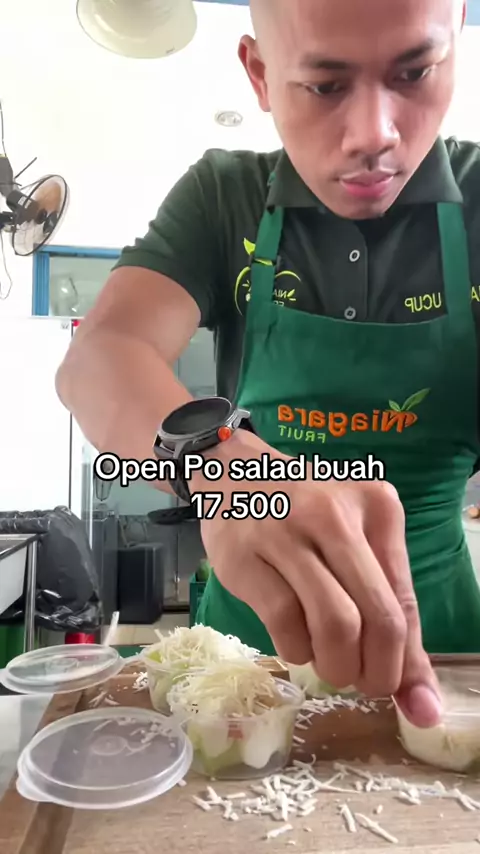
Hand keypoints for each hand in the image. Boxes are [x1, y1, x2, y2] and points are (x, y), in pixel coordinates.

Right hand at [192, 430, 441, 728]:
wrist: (233, 473)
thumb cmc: (305, 514)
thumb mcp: (354, 541)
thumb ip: (386, 607)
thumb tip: (419, 699)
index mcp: (377, 508)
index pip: (404, 600)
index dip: (410, 661)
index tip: (414, 703)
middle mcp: (336, 514)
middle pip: (377, 617)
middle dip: (378, 671)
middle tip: (364, 684)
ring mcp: (286, 532)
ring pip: (334, 623)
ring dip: (337, 665)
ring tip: (330, 666)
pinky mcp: (244, 555)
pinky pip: (283, 621)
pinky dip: (295, 650)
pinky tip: (295, 644)